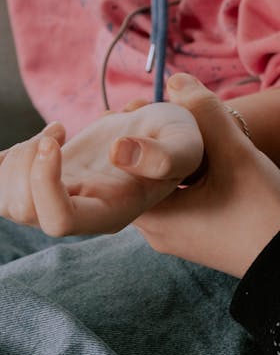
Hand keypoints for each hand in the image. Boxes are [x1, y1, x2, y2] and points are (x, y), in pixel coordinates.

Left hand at [0, 102, 202, 235]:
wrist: (161, 134)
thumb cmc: (176, 140)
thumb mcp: (186, 143)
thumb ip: (163, 156)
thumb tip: (119, 153)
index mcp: (111, 213)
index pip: (60, 222)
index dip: (45, 184)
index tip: (56, 139)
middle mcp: (80, 214)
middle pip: (23, 211)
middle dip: (26, 165)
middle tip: (56, 132)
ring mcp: (58, 199)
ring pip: (6, 201)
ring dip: (16, 159)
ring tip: (52, 134)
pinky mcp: (44, 181)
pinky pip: (2, 185)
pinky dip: (5, 160)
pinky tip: (39, 141)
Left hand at [133, 75, 279, 276]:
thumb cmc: (264, 213)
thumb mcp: (236, 155)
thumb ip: (207, 113)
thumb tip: (176, 79)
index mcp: (156, 217)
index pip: (124, 167)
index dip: (132, 133)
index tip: (143, 106)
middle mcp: (160, 232)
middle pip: (145, 175)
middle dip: (155, 143)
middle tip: (165, 111)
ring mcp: (182, 237)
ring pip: (167, 186)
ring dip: (177, 159)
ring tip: (188, 128)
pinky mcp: (202, 237)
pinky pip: (184, 199)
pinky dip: (190, 176)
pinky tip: (208, 156)